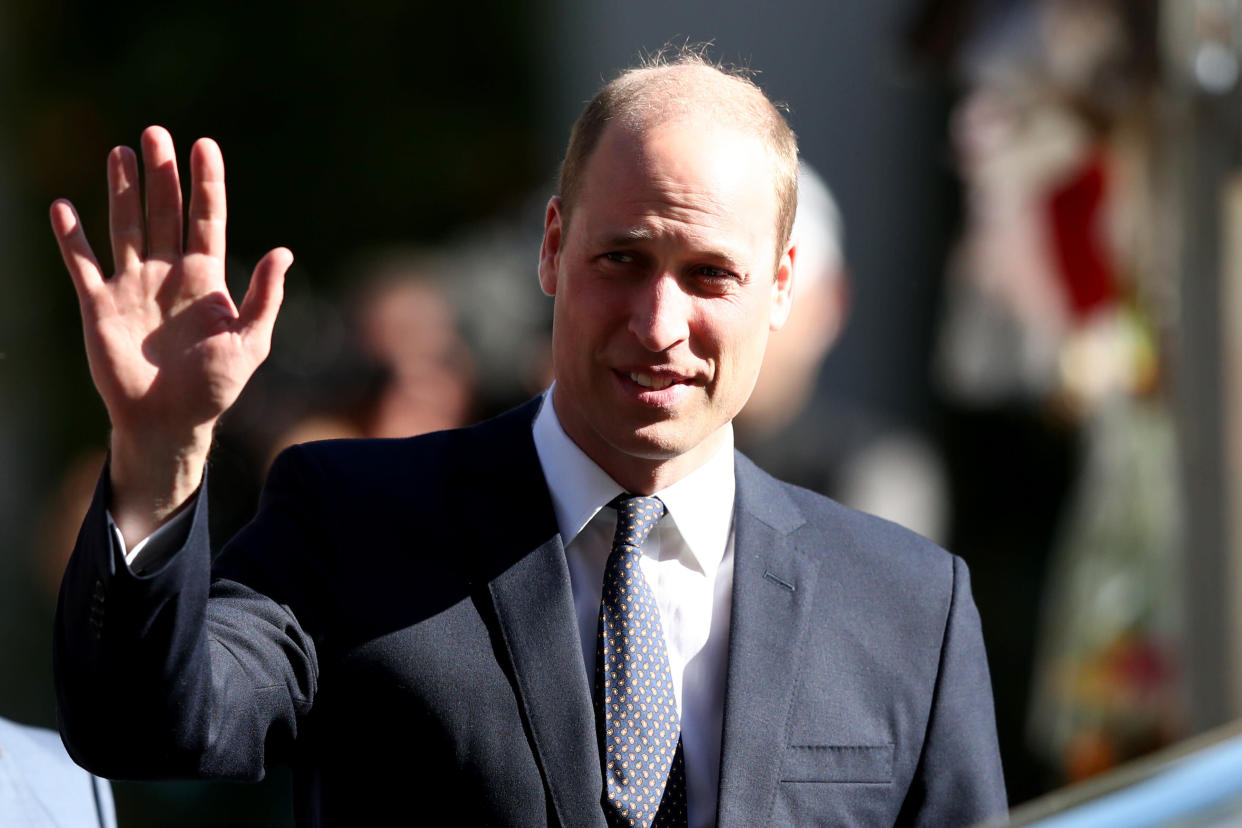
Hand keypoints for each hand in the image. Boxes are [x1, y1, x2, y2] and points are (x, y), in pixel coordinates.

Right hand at [50, 126, 290, 541]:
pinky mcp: (100, 305)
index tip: (205, 144)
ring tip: (120, 152)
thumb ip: (264, 297)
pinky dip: (71, 238)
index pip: (206, 219)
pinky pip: (83, 264)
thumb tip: (284, 251)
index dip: (206, 183)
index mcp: (206, 279)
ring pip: (126, 226)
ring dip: (122, 190)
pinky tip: (63, 207)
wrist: (169, 422)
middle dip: (162, 174)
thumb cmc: (215, 388)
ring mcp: (133, 286)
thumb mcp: (251, 342)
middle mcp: (169, 274)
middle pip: (164, 213)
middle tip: (156, 132)